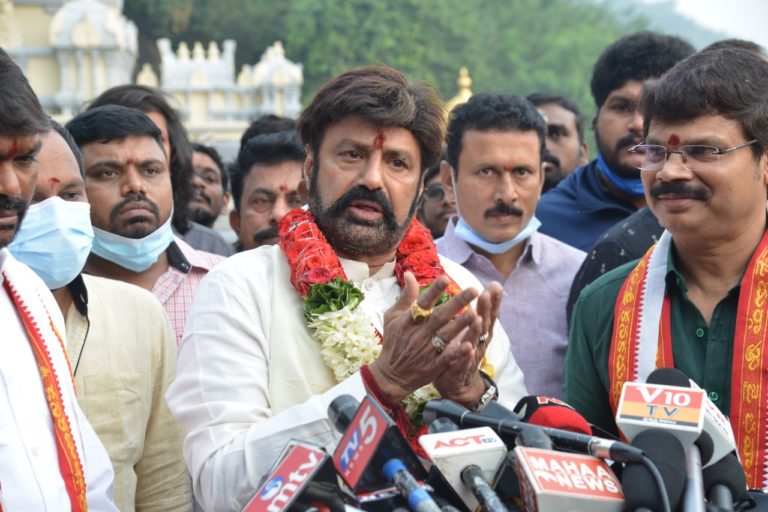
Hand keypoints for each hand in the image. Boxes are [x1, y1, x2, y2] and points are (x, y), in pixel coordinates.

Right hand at [368, 271, 479, 402]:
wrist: (391, 375)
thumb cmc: (394, 341)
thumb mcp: (393, 317)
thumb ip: (405, 296)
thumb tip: (410, 273)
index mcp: (408, 321)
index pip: (422, 303)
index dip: (434, 291)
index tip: (446, 278)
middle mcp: (418, 334)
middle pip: (439, 316)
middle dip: (457, 303)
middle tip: (474, 290)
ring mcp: (426, 351)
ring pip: (446, 336)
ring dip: (461, 325)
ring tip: (476, 313)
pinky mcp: (433, 366)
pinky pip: (447, 358)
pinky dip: (457, 353)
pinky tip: (469, 345)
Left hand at [434, 281, 502, 406]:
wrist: (457, 383)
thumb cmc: (462, 350)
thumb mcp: (470, 329)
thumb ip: (475, 310)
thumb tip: (483, 289)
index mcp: (480, 331)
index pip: (488, 313)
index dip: (492, 301)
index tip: (495, 285)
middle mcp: (479, 342)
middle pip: (484, 324)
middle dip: (486, 310)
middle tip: (487, 295)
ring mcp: (471, 356)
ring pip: (475, 341)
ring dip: (476, 330)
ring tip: (478, 319)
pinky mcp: (460, 369)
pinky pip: (463, 361)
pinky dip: (466, 355)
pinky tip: (468, 348)